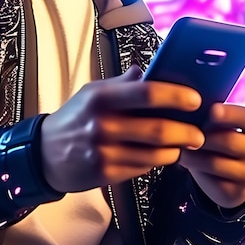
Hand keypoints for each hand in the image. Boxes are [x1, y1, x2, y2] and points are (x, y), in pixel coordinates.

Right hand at [40, 65, 204, 192]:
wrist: (45, 153)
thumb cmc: (75, 117)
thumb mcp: (93, 92)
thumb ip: (123, 83)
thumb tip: (152, 70)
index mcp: (101, 98)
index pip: (146, 93)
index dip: (176, 96)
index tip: (195, 99)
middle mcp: (103, 125)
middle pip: (157, 129)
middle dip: (186, 131)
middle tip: (200, 131)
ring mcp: (104, 152)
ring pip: (155, 153)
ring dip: (176, 149)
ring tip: (185, 143)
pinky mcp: (107, 175)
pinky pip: (144, 168)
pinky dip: (158, 161)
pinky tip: (162, 154)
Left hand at [178, 103, 244, 208]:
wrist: (226, 176)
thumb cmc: (218, 139)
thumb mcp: (220, 126)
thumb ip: (212, 116)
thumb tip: (192, 109)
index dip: (229, 114)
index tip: (212, 110)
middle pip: (230, 141)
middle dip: (204, 136)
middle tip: (183, 130)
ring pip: (216, 162)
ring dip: (193, 153)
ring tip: (180, 145)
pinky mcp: (236, 191)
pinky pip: (209, 179)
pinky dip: (193, 167)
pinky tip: (183, 159)